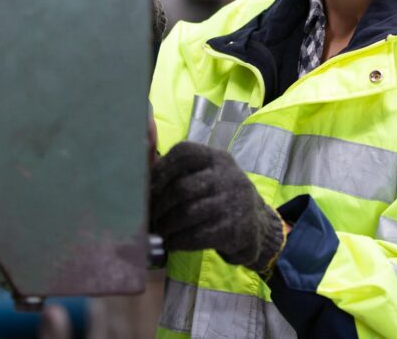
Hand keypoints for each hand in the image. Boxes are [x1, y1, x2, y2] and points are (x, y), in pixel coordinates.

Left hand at [150, 142, 284, 272]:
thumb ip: (180, 172)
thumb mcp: (208, 176)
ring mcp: (233, 203)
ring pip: (188, 214)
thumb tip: (139, 174)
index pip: (185, 153)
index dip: (161, 171)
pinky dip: (179, 241)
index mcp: (216, 158)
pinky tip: (173, 243)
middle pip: (182, 188)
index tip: (147, 189)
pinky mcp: (235, 229)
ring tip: (159, 232)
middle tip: (150, 218)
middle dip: (159, 207)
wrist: (257, 225)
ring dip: (167, 226)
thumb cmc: (220, 198)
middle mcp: (227, 176)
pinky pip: (198, 235)